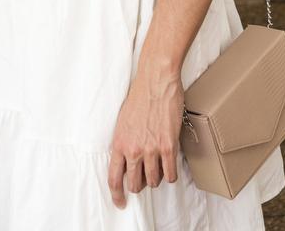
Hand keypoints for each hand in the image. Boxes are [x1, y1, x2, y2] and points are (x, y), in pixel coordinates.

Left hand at [108, 65, 183, 208]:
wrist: (155, 82)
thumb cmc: (139, 98)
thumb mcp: (122, 121)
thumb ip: (124, 142)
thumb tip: (126, 159)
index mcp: (119, 143)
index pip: (114, 178)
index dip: (116, 194)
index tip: (120, 202)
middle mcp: (134, 150)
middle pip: (135, 184)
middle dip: (139, 185)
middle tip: (143, 178)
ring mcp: (151, 149)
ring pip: (153, 181)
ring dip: (156, 178)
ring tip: (157, 167)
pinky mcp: (168, 147)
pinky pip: (171, 174)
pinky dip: (170, 175)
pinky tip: (169, 167)